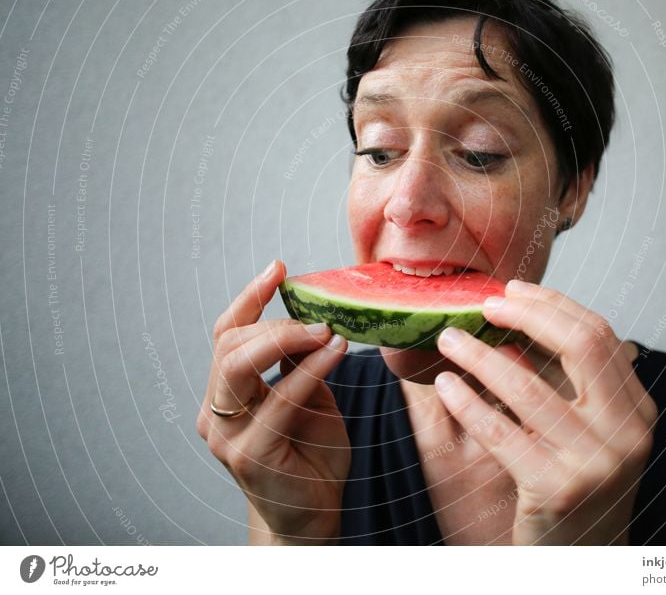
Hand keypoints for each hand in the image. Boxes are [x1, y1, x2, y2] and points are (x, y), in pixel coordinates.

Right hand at [196, 260, 350, 544]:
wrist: (312, 514)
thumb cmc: (311, 454)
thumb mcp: (306, 397)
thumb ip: (299, 363)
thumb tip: (311, 316)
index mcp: (224, 393)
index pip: (225, 334)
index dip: (250, 297)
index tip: (279, 268)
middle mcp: (215, 412)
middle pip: (228, 344)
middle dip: (274, 322)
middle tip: (318, 317)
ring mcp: (227, 435)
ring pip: (239, 365)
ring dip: (286, 339)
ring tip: (326, 330)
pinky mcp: (250, 454)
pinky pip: (279, 399)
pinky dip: (309, 369)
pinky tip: (334, 351)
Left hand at [434, 281, 656, 544]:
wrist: (580, 558)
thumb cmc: (574, 485)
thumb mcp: (587, 430)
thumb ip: (565, 379)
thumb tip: (520, 316)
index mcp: (638, 410)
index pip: (599, 335)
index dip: (553, 305)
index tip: (513, 290)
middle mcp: (627, 433)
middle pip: (580, 345)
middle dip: (527, 315)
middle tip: (484, 305)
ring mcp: (597, 463)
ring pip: (529, 386)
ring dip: (480, 355)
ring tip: (449, 339)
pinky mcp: (558, 490)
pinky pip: (501, 431)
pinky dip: (468, 402)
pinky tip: (445, 384)